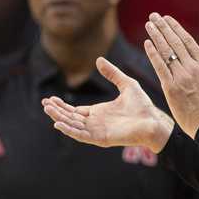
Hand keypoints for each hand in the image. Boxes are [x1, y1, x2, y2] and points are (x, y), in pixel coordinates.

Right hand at [41, 57, 173, 152]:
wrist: (154, 121)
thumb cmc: (143, 106)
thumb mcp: (126, 84)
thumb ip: (112, 73)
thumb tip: (98, 59)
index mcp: (99, 112)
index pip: (75, 110)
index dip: (61, 105)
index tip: (49, 99)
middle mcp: (95, 122)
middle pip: (70, 117)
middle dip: (57, 111)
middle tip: (44, 103)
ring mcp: (97, 131)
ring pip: (73, 126)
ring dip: (60, 118)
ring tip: (48, 110)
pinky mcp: (101, 138)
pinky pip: (81, 135)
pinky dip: (69, 130)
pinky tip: (59, 124)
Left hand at [144, 13, 198, 138]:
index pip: (186, 40)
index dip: (175, 27)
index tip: (166, 18)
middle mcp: (192, 67)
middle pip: (175, 42)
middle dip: (163, 27)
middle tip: (153, 16)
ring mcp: (181, 76)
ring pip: (166, 52)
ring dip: (156, 36)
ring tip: (149, 25)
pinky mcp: (171, 87)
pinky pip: (160, 67)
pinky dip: (153, 54)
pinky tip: (147, 43)